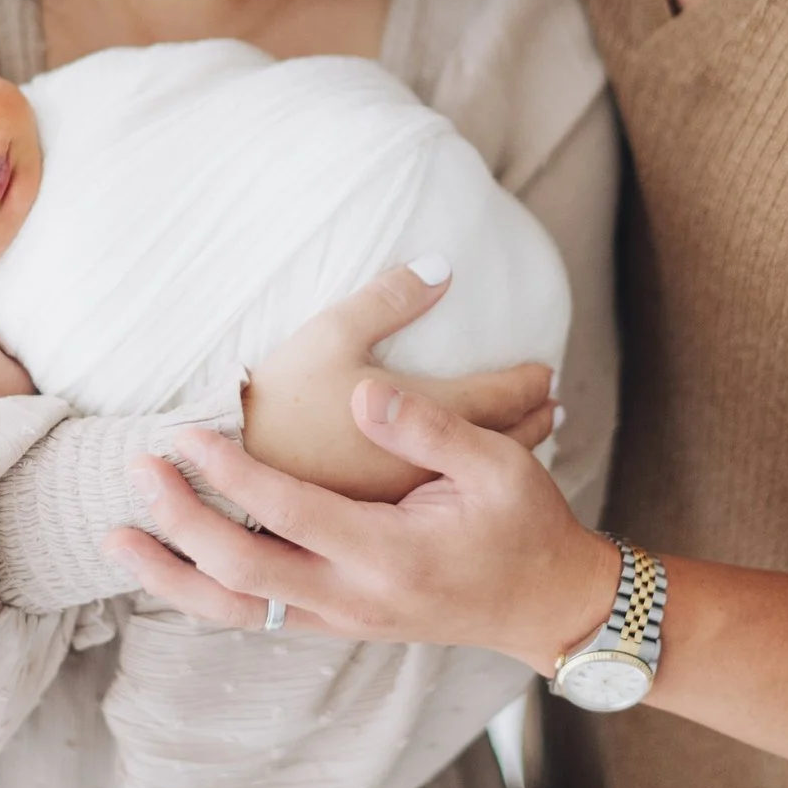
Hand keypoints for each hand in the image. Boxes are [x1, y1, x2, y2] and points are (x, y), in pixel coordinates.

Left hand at [106, 378, 616, 670]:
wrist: (548, 603)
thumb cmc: (525, 523)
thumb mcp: (495, 464)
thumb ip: (425, 428)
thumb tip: (363, 394)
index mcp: (389, 552)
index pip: (287, 512)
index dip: (230, 474)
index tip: (186, 433)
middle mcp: (355, 596)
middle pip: (241, 574)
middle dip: (178, 524)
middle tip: (136, 472)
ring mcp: (343, 618)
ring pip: (236, 611)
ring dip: (172, 575)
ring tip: (117, 539)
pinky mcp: (338, 622)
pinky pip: (257, 616)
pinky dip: (205, 594)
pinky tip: (171, 564)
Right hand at [240, 262, 554, 501]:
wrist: (232, 481)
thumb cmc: (281, 400)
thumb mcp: (331, 334)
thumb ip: (390, 299)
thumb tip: (442, 266)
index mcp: (425, 417)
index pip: (500, 398)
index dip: (529, 383)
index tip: (548, 372)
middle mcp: (427, 467)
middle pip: (501, 442)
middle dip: (532, 420)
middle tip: (556, 405)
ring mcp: (406, 501)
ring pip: (478, 475)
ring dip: (509, 450)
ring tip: (529, 435)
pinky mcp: (381, 521)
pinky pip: (449, 495)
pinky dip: (470, 476)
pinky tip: (467, 475)